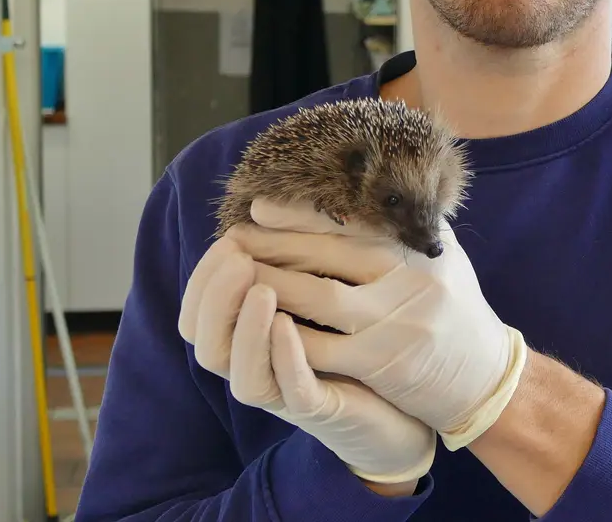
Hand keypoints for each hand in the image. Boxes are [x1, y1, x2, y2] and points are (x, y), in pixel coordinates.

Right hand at [179, 235, 435, 483]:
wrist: (412, 403)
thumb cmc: (362, 345)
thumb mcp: (327, 295)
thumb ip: (299, 260)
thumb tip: (270, 203)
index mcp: (253, 339)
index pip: (200, 314)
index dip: (205, 279)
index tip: (227, 238)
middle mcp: (261, 367)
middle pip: (207, 342)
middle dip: (216, 296)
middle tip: (234, 255)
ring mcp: (289, 392)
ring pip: (241, 371)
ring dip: (245, 327)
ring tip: (258, 287)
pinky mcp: (325, 409)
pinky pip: (293, 390)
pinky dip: (285, 358)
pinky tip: (287, 325)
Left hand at [228, 200, 527, 449]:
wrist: (486, 379)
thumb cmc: (457, 310)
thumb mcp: (444, 257)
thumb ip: (408, 226)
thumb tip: (364, 183)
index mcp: (420, 247)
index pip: (351, 222)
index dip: (301, 214)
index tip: (259, 208)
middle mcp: (411, 278)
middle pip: (328, 255)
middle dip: (274, 246)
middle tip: (232, 240)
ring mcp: (397, 322)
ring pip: (318, 297)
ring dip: (271, 285)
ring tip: (236, 277)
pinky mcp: (383, 364)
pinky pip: (321, 348)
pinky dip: (286, 335)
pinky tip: (258, 325)